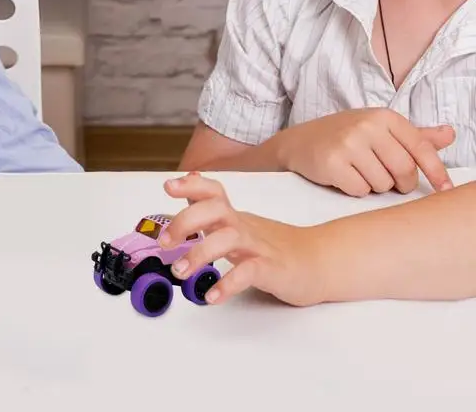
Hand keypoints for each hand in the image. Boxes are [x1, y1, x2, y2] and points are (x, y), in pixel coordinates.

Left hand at [162, 172, 323, 306]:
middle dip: (185, 221)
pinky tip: (212, 296)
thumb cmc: (272, 246)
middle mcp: (243, 226)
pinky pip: (248, 273)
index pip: (213, 191)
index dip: (191, 185)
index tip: (168, 186)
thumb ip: (212, 211)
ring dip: (200, 253)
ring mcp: (258, 246)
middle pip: (214, 209)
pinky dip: (228, 284)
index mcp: (234, 216)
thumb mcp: (238, 225)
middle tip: (164, 243)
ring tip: (180, 272)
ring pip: (228, 239)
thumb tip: (187, 186)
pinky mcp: (271, 269)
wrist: (318, 262)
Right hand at [272, 108, 453, 196]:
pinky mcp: (332, 162)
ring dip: (374, 186)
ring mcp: (348, 143)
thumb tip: (450, 134)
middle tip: (385, 177)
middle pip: (404, 171)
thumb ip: (415, 135)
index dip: (436, 172)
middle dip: (399, 183)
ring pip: (383, 184)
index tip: (445, 189)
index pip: (421, 148)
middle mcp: (367, 126)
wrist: (298, 142)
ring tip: (358, 172)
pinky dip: (354, 190)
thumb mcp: (379, 130)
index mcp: (384, 117)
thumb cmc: (343, 137)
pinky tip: (343, 177)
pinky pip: (360, 190)